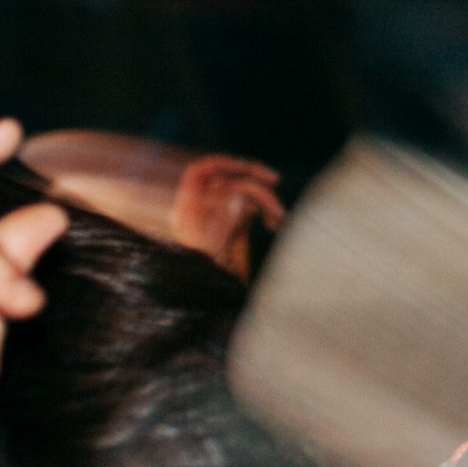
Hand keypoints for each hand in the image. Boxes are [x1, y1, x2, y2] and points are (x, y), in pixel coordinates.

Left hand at [169, 153, 286, 278]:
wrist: (208, 303)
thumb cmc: (204, 281)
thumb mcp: (212, 252)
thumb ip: (224, 223)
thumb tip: (240, 198)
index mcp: (187, 211)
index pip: (198, 173)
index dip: (220, 163)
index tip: (244, 165)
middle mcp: (202, 210)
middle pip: (225, 178)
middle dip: (252, 178)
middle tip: (275, 180)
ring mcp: (218, 217)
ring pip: (243, 192)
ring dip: (265, 200)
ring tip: (279, 216)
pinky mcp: (234, 227)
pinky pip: (251, 208)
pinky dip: (264, 212)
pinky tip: (274, 225)